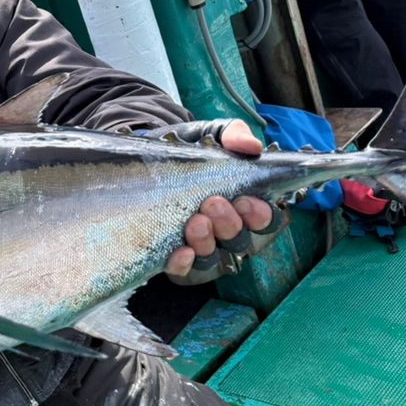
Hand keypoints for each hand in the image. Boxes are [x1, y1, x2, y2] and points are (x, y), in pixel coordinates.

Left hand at [165, 121, 274, 280]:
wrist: (141, 157)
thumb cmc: (187, 150)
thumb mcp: (209, 135)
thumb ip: (233, 135)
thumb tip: (251, 146)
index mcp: (241, 204)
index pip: (264, 220)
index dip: (260, 216)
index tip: (246, 201)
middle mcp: (224, 231)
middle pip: (240, 241)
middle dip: (230, 225)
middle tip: (214, 204)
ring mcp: (199, 247)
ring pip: (213, 258)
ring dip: (207, 242)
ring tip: (195, 222)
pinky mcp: (171, 256)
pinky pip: (183, 270)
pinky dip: (183, 263)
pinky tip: (180, 251)